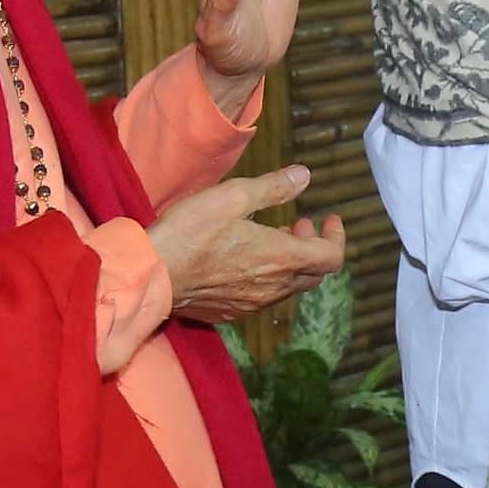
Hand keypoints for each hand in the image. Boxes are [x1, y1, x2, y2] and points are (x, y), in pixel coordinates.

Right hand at [149, 164, 343, 321]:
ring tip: (273, 237)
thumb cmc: (189, 232)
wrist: (151, 274)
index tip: (330, 219)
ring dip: (291, 262)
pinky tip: (247, 260)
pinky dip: (269, 276)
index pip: (331, 257)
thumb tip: (304, 176)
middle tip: (300, 225)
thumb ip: (273, 188)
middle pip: (314, 274)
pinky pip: (263, 296)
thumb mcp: (232, 197)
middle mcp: (273, 287)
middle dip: (314, 247)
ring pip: (289, 286)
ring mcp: (252, 303)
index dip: (337, 237)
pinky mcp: (231, 311)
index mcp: (281, 258)